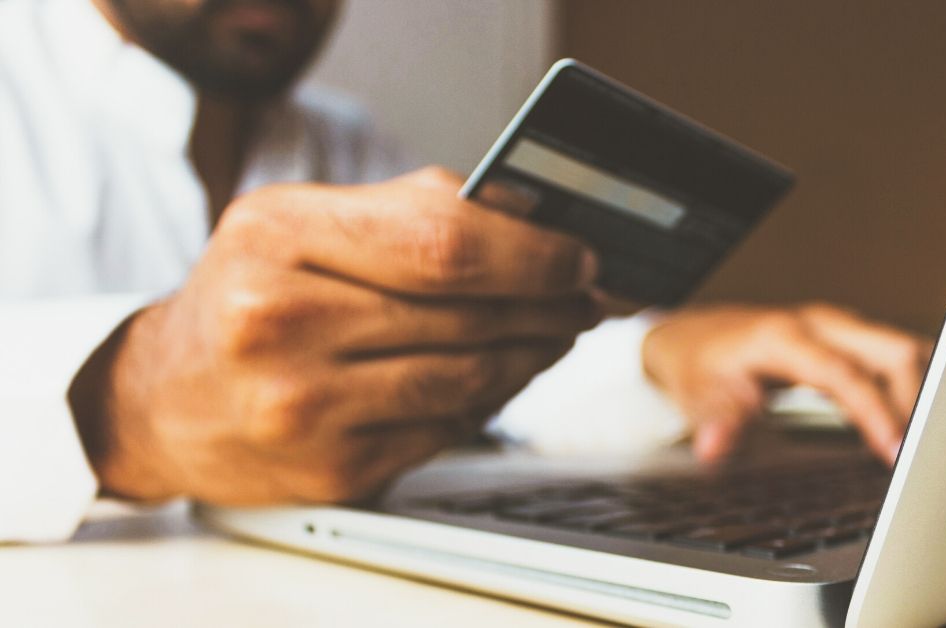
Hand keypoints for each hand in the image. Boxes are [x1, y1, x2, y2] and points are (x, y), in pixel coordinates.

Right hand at [69, 167, 600, 503]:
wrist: (163, 399)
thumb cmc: (247, 296)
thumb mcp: (300, 222)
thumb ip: (410, 211)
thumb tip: (532, 218)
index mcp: (278, 236)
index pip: (444, 242)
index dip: (533, 252)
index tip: (579, 255)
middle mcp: (281, 322)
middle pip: (467, 312)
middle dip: (549, 304)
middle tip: (585, 297)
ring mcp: (304, 406)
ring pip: (469, 378)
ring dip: (532, 354)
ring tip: (554, 333)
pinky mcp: (331, 469)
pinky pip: (447, 429)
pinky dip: (489, 400)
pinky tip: (501, 376)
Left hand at [642, 304, 931, 464]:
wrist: (693, 337)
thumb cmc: (699, 365)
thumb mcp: (698, 395)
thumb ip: (716, 420)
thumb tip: (714, 447)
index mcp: (786, 336)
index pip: (846, 374)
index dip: (875, 413)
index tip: (895, 452)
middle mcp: (820, 323)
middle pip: (893, 351)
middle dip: (918, 400)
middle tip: (924, 454)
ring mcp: (838, 327)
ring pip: (902, 349)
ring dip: (922, 392)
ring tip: (929, 442)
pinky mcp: (847, 337)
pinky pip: (895, 357)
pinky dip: (913, 386)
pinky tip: (917, 421)